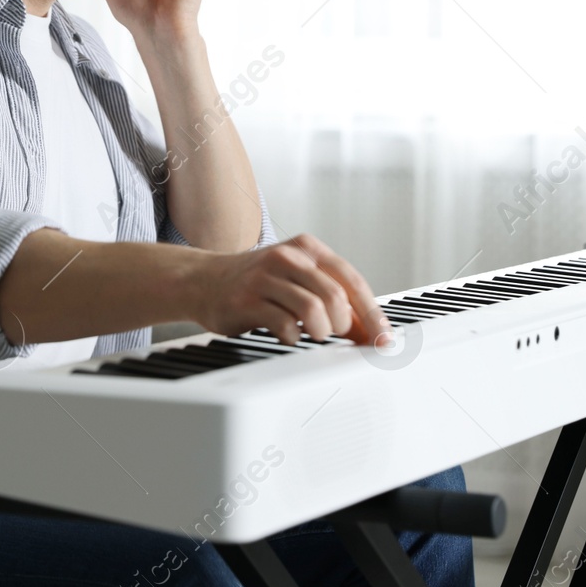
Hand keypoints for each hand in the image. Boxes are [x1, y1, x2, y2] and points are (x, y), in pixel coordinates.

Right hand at [187, 233, 393, 347]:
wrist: (202, 280)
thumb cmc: (256, 283)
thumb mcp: (296, 280)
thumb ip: (330, 297)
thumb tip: (367, 329)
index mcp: (307, 248)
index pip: (351, 279)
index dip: (372, 313)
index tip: (383, 338)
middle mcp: (287, 257)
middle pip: (336, 294)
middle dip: (344, 324)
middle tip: (335, 333)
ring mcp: (265, 277)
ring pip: (313, 309)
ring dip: (321, 331)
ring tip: (314, 334)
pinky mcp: (246, 300)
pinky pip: (283, 324)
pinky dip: (294, 337)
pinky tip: (288, 335)